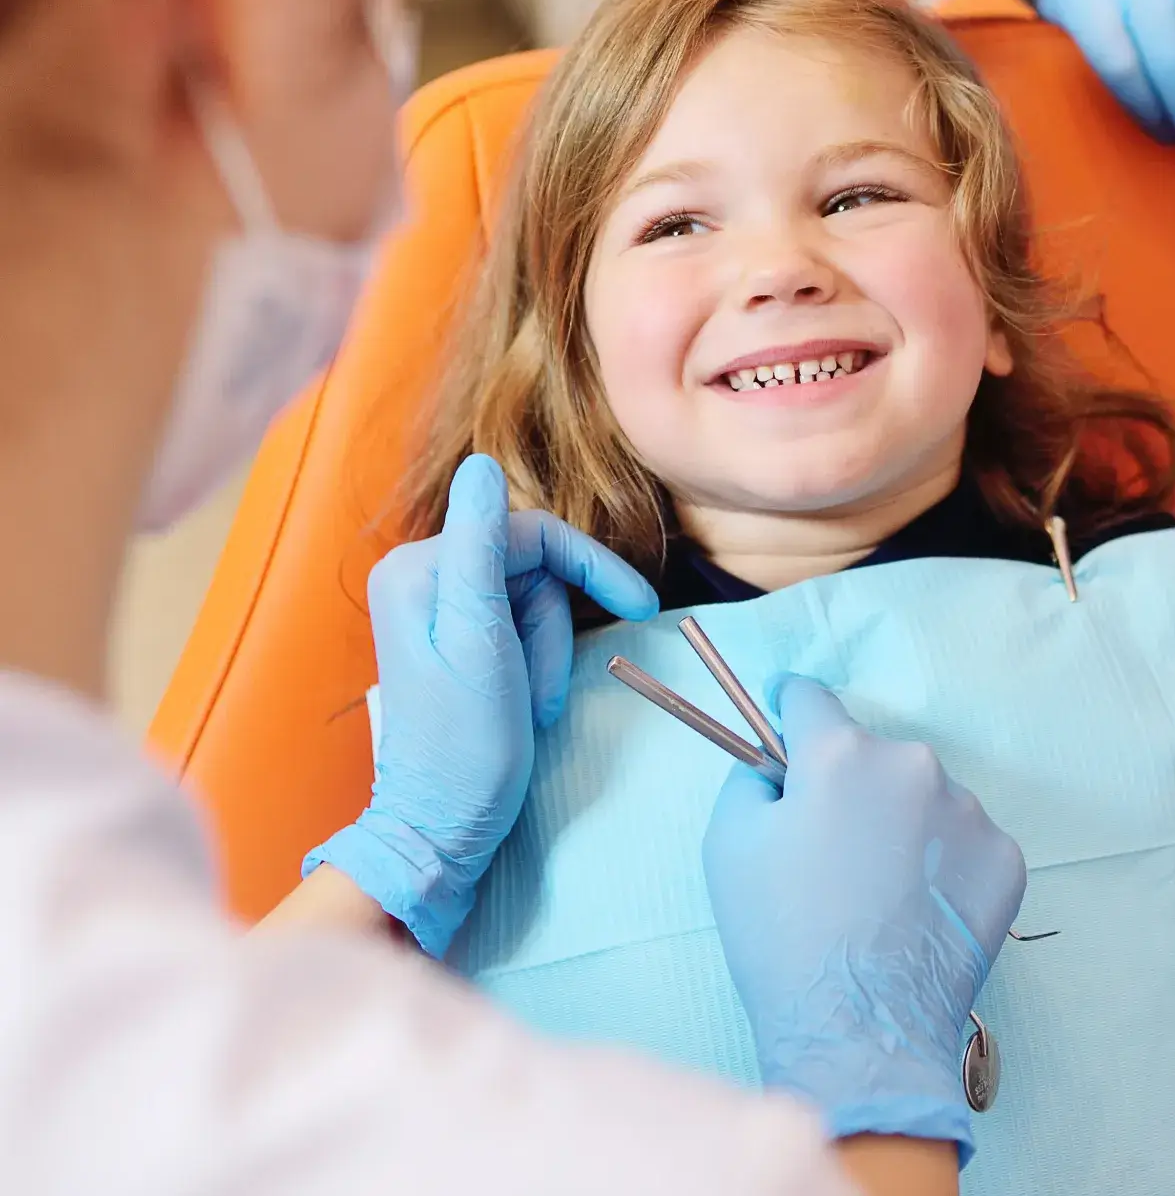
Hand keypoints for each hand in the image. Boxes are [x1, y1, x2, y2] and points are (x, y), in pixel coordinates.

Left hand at [305, 454, 658, 955]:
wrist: (440, 826)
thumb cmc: (467, 742)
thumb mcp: (480, 641)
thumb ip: (480, 547)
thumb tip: (482, 463)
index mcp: (419, 569)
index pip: (528, 533)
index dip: (590, 565)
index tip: (641, 607)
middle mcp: (419, 577)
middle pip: (530, 566)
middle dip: (555, 627)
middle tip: (546, 689)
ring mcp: (435, 611)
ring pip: (531, 599)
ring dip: (549, 653)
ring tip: (534, 705)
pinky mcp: (454, 643)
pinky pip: (518, 627)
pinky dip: (537, 663)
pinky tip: (526, 702)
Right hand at [702, 678, 1026, 1163]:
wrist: (861, 1030)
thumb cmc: (783, 939)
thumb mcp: (728, 844)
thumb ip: (750, 779)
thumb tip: (778, 766)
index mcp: (842, 753)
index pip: (811, 700)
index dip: (790, 718)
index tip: (786, 733)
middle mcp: (914, 765)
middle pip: (872, 758)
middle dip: (850, 790)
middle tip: (831, 855)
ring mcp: (969, 812)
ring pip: (923, 800)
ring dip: (903, 828)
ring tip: (878, 897)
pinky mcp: (1005, 859)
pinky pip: (965, 844)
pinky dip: (943, 867)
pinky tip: (917, 913)